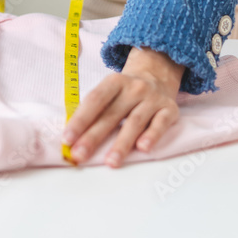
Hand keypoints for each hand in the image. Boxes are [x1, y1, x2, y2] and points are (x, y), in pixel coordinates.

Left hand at [62, 47, 183, 167]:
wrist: (158, 76)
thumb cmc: (125, 92)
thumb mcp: (109, 92)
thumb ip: (94, 110)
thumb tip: (72, 138)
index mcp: (114, 82)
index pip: (94, 100)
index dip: (80, 120)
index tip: (67, 139)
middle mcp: (134, 88)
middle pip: (112, 114)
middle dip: (94, 137)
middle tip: (80, 155)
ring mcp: (153, 98)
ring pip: (135, 122)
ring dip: (122, 143)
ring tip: (111, 162)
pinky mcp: (170, 109)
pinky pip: (161, 123)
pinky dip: (152, 135)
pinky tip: (143, 148)